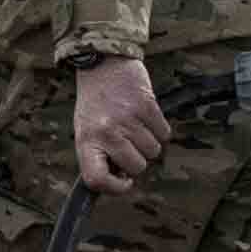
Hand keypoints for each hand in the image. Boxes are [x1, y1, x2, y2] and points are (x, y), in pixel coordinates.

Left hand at [71, 56, 169, 196]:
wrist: (102, 63)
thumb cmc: (95, 102)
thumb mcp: (86, 129)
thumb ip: (100, 155)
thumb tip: (123, 179)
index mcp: (87, 140)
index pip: (96, 179)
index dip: (114, 188)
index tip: (124, 181)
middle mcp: (106, 132)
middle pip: (136, 167)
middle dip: (138, 160)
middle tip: (130, 143)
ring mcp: (127, 119)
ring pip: (153, 152)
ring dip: (149, 143)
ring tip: (136, 126)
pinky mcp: (146, 106)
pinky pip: (164, 134)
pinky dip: (159, 129)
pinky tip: (146, 117)